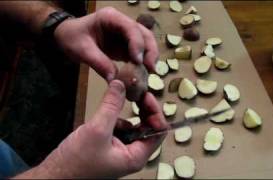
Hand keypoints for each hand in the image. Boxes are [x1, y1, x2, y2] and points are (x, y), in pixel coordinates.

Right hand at [34, 80, 166, 177]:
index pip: (159, 132)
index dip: (155, 112)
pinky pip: (119, 128)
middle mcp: (131, 154)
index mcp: (136, 156)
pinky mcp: (109, 146)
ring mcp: (120, 150)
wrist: (54, 176)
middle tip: (137, 92)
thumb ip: (111, 105)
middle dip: (143, 109)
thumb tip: (121, 85)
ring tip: (122, 98)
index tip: (146, 96)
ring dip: (129, 112)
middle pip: (147, 127)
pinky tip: (107, 112)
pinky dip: (115, 117)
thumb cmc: (76, 162)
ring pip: (133, 126)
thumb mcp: (97, 129)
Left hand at [54, 7, 158, 80]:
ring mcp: (125, 34)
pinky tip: (142, 74)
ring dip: (150, 57)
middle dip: (149, 51)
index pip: (131, 28)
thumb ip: (99, 63)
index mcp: (111, 18)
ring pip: (145, 43)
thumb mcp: (82, 50)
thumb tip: (115, 80)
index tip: (138, 61)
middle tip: (151, 69)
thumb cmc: (72, 38)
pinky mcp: (126, 45)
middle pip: (144, 34)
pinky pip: (139, 53)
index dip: (137, 44)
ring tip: (150, 72)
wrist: (66, 37)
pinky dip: (142, 63)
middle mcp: (122, 24)